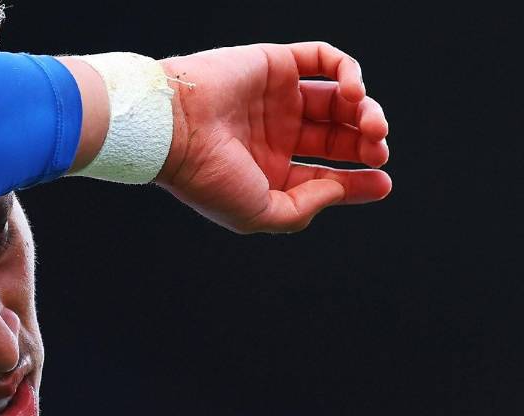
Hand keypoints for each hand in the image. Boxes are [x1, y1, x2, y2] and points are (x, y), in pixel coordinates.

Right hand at [154, 42, 391, 232]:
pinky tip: (353, 92)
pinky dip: (349, 71)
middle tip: (377, 150)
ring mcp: (277, 98)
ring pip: (339, 99)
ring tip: (369, 125)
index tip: (382, 183)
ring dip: (364, 110)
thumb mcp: (259, 214)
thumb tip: (338, 187)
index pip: (326, 174)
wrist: (175, 129)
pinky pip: (324, 60)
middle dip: (366, 144)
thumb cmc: (206, 176)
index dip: (359, 181)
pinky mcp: (276, 64)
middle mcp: (276, 134)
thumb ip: (303, 209)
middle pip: (338, 136)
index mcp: (269, 171)